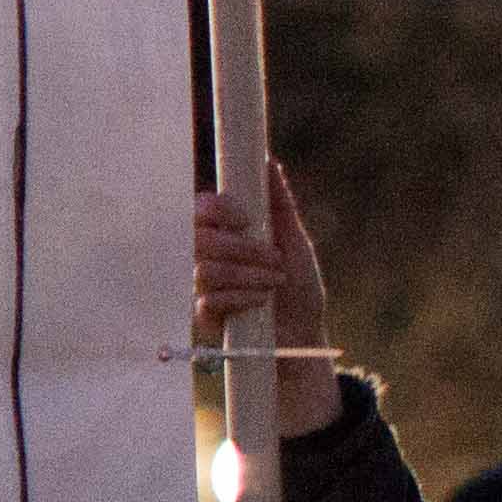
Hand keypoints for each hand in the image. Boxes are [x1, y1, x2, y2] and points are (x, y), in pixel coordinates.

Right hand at [190, 164, 344, 434]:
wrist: (304, 338)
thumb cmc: (299, 290)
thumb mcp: (295, 242)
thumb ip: (278, 204)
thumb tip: (267, 163)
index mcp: (224, 234)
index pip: (197, 210)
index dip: (216, 208)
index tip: (246, 217)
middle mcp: (205, 258)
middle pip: (197, 239)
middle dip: (240, 248)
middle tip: (273, 257)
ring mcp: (200, 289)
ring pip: (204, 270)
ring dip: (247, 274)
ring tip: (274, 281)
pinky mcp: (202, 319)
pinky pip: (207, 301)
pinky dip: (241, 298)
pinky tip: (260, 302)